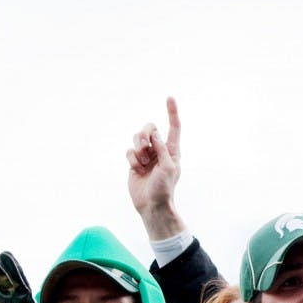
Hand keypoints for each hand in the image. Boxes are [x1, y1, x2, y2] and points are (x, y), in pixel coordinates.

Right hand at [127, 97, 184, 239]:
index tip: (169, 97)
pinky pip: (129, 152)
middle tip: (145, 146)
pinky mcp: (134, 163)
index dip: (172, 112)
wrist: (151, 204)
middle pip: (150, 129)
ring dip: (138, 150)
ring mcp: (146, 156)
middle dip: (145, 135)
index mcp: (172, 150)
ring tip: (142, 163)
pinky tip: (136, 170)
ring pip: (137, 139)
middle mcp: (159, 150)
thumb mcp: (168, 167)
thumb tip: (154, 134)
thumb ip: (161, 149)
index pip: (173, 127)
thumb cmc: (164, 188)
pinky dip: (131, 159)